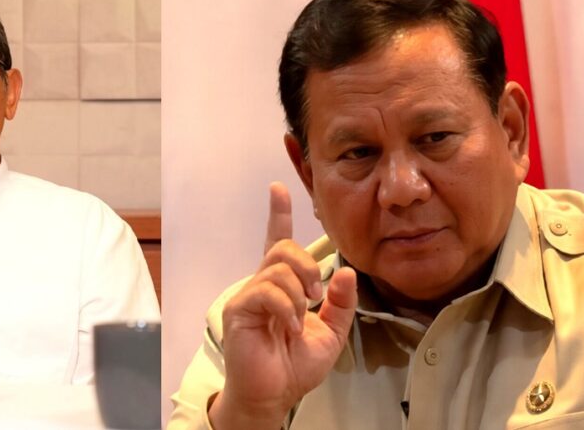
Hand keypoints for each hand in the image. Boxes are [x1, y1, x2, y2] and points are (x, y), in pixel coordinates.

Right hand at [210, 182, 357, 428]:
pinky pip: (266, 291)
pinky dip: (287, 307)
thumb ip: (340, 303)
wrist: (274, 395)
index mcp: (282, 286)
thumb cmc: (295, 366)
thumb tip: (344, 272)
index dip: (278, 214)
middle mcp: (262, 284)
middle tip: (317, 294)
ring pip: (278, 268)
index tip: (279, 188)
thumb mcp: (331, 332)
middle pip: (283, 247)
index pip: (277, 241)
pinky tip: (291, 325)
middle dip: (306, 264)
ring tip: (302, 318)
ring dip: (300, 292)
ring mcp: (248, 295)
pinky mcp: (239, 309)